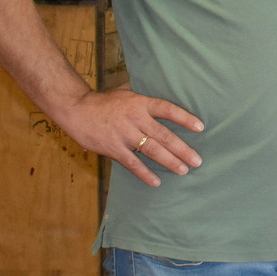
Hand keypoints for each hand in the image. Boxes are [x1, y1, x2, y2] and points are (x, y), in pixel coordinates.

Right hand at [53, 85, 203, 186]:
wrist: (76, 109)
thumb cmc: (103, 102)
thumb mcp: (126, 94)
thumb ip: (143, 102)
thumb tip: (162, 103)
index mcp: (140, 104)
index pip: (168, 110)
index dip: (184, 118)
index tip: (200, 127)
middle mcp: (135, 119)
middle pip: (164, 135)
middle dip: (182, 149)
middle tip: (197, 160)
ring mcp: (125, 134)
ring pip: (152, 150)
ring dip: (170, 161)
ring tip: (184, 170)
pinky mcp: (113, 148)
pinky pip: (133, 163)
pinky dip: (145, 173)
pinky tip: (156, 181)